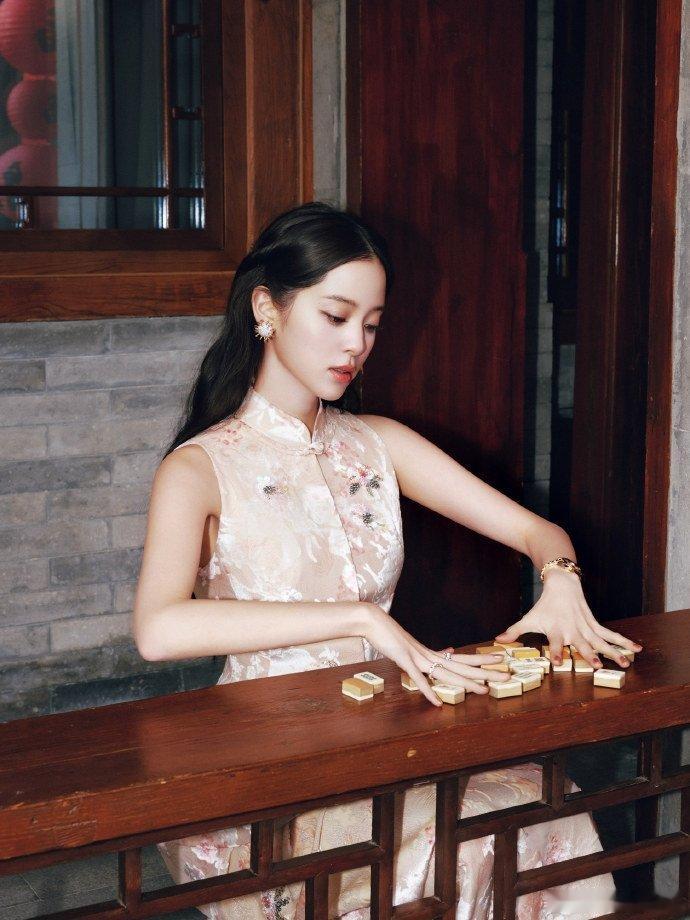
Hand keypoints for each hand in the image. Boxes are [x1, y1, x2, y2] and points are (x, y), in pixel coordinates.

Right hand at [363, 605, 511, 705]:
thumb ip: (430, 653)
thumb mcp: (413, 646)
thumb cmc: (391, 635)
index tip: (501, 660)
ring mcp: (418, 658)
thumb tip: (448, 651)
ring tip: (484, 690)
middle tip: (507, 675)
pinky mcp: (404, 661)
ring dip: (465, 683)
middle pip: (462, 666)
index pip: (463, 658)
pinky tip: (437, 702)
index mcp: (433, 653)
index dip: (483, 660)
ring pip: (447, 673)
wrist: (373, 622)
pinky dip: (428, 691)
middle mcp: (430, 655)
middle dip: (485, 672)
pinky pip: (418, 679)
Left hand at [494, 570, 642, 667]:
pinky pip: (610, 634)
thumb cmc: (544, 605)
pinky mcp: (594, 623)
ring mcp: (586, 626)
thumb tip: (497, 641)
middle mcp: (573, 629)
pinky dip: (624, 641)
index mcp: (557, 629)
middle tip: (598, 665)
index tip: (559, 662)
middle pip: (583, 643)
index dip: (557, 651)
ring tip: (626, 662)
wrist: (562, 583)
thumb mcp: (528, 617)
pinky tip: (637, 648)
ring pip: (602, 640)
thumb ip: (514, 631)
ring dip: (614, 651)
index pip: (556, 642)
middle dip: (590, 654)